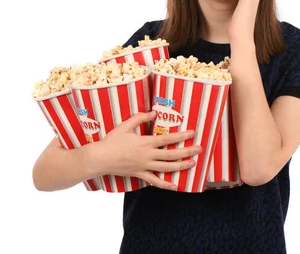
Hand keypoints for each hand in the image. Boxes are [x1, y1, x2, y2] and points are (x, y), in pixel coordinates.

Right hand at [87, 110, 201, 190]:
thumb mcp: (125, 126)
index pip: (168, 139)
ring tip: (193, 164)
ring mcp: (144, 166)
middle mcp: (148, 155)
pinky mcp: (140, 174)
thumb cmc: (112, 141)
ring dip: (181, 166)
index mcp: (146, 142)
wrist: (100, 159)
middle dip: (187, 151)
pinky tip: (175, 186)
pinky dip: (166, 185)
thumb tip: (154, 112)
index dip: (181, 136)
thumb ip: (140, 118)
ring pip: (167, 168)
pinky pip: (155, 181)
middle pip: (172, 155)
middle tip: (199, 149)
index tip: (192, 133)